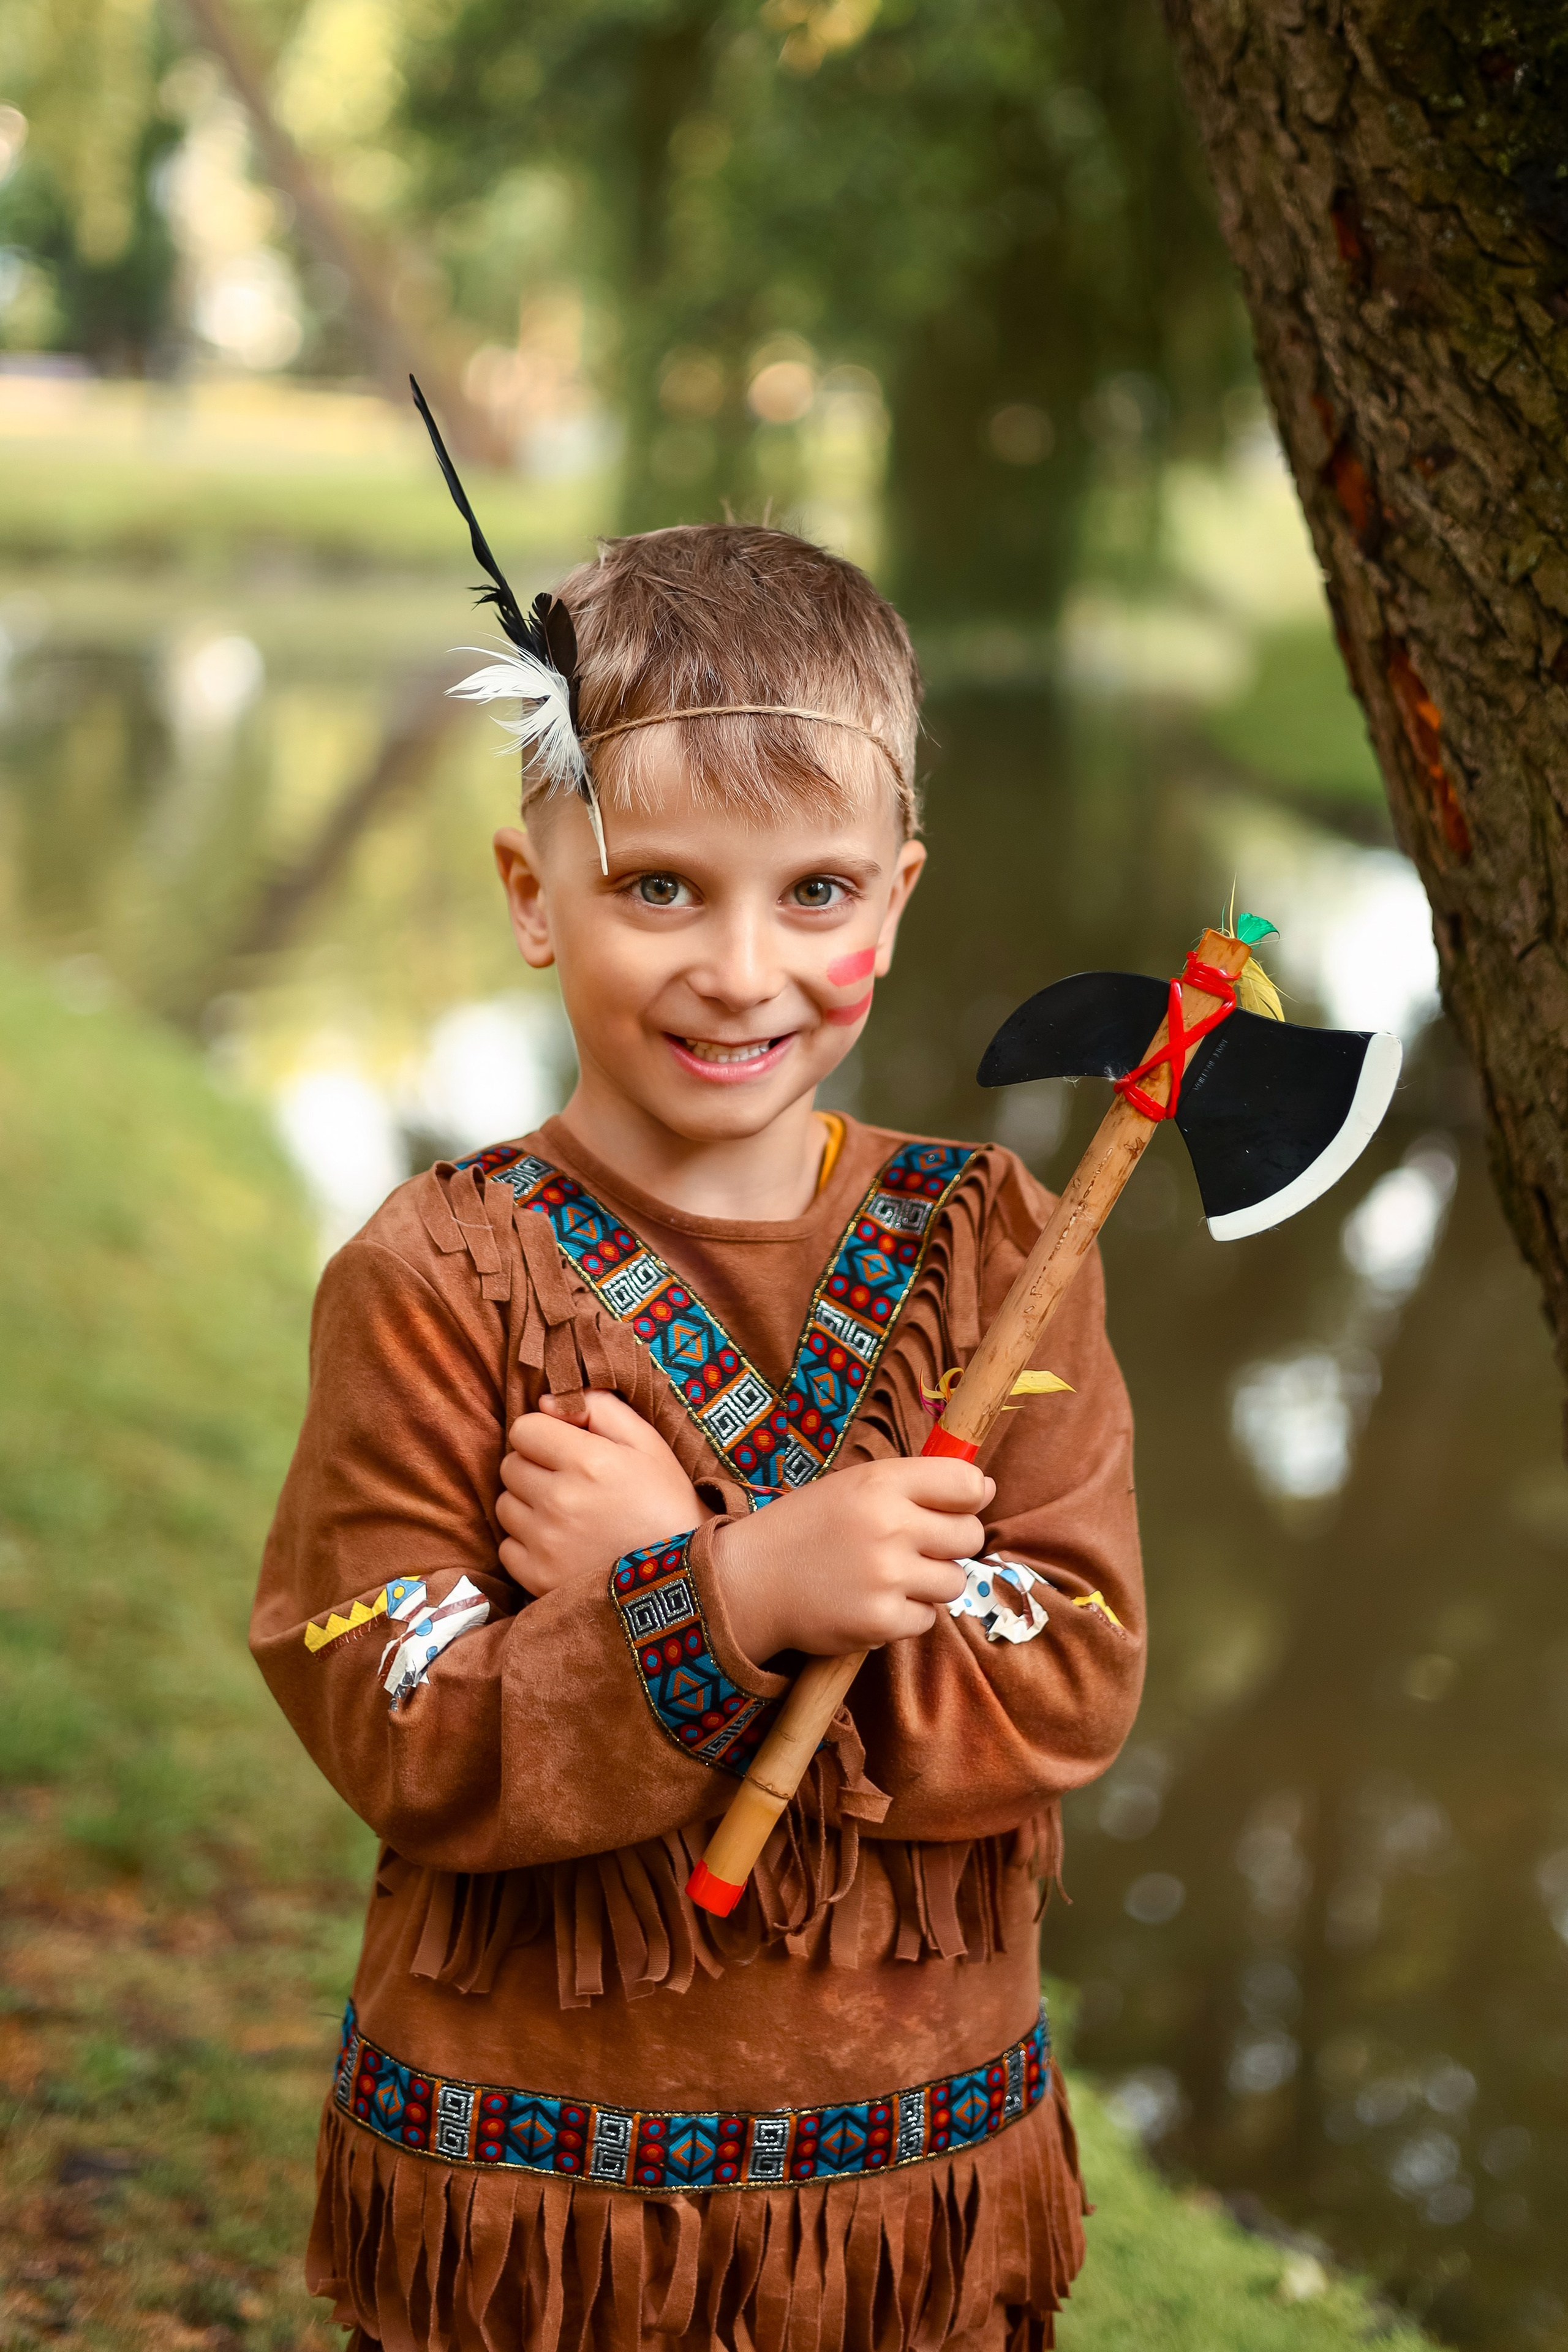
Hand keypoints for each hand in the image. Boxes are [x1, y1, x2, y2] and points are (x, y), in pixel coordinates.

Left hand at [497, 1392, 713, 1596]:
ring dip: (528, 1505)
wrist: (683, 1575)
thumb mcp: (647, 1443)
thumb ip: (599, 1408)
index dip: (544, 1434)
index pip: (524, 1429)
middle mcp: (560, 1501)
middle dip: (534, 1468)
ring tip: (566, 1515)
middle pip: (510, 1466)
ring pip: (505, 1506)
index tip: (565, 1448)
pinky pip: (506, 1549)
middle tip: (569, 1483)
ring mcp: (547, 1543)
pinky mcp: (539, 1578)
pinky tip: (560, 1545)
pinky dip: (526, 1545)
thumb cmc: (666, 1501)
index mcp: (588, 1462)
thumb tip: (546, 1401)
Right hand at [714, 1456, 992, 1661]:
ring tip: (888, 1576)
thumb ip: (917, 1483)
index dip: (969, 1496)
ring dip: (930, 1582)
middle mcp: (889, 1525)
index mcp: (882, 1482)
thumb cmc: (807, 1528)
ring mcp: (886, 1576)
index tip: (952, 1507)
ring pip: (954, 1582)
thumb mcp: (854, 1485)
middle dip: (951, 1544)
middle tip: (913, 1547)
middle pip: (970, 1536)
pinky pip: (927, 1619)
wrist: (750, 1581)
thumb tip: (986, 1488)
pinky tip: (873, 1601)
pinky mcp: (881, 1621)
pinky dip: (907, 1614)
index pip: (967, 1483)